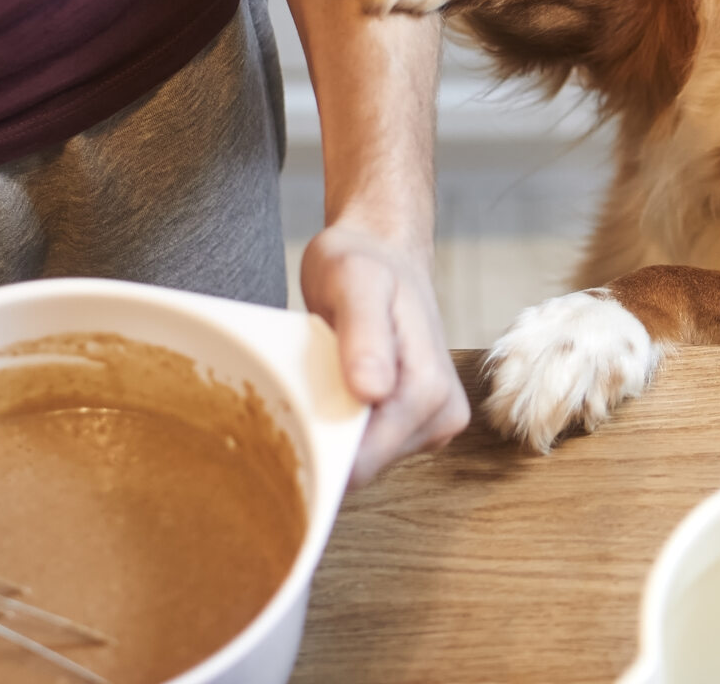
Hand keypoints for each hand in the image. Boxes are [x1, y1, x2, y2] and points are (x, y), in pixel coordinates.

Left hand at [299, 219, 467, 484]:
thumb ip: (365, 334)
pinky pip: (367, 448)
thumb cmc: (364, 263)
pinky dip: (339, 429)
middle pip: (363, 466)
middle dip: (322, 443)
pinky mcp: (415, 425)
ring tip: (313, 386)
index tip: (280, 425)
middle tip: (290, 395)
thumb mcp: (355, 283)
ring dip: (329, 434)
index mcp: (428, 388)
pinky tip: (328, 394)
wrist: (383, 253)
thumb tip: (373, 390)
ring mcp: (431, 423)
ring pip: (363, 462)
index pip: (365, 459)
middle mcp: (440, 413)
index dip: (318, 451)